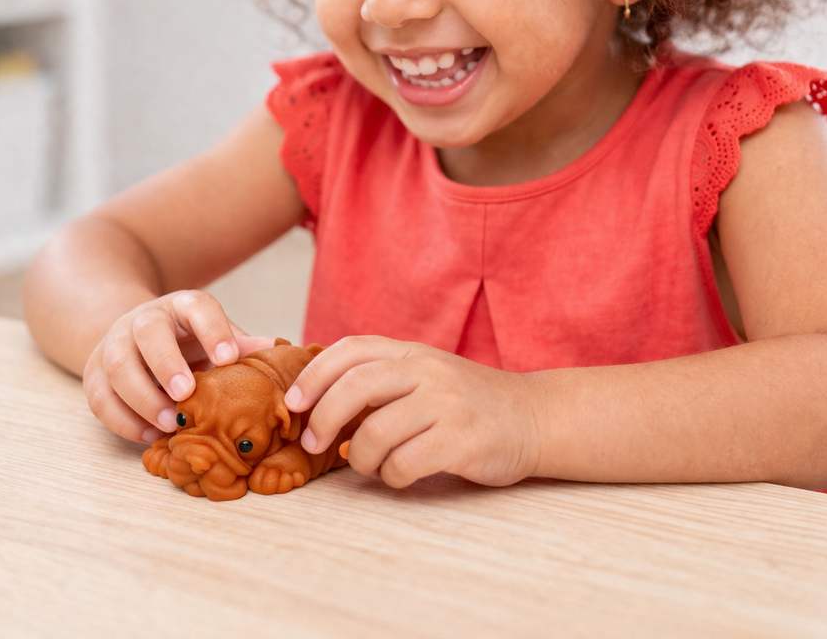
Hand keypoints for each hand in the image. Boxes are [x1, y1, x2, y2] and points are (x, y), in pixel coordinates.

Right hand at [82, 290, 274, 444]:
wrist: (135, 335)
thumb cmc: (189, 341)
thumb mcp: (215, 336)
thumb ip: (240, 345)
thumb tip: (277, 351)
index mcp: (182, 306)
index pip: (197, 307)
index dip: (213, 330)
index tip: (229, 358)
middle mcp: (145, 319)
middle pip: (149, 332)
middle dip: (166, 363)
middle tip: (187, 394)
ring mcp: (115, 344)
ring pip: (117, 366)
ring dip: (143, 398)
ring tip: (170, 423)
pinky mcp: (94, 373)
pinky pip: (100, 398)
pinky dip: (123, 421)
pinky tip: (148, 435)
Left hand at [282, 335, 542, 489]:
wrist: (533, 417)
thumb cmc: (467, 403)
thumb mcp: (425, 376)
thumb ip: (382, 380)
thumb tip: (318, 403)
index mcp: (412, 353)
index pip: (352, 350)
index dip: (314, 374)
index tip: (293, 403)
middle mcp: (427, 370)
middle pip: (355, 386)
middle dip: (324, 418)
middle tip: (311, 443)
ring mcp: (446, 404)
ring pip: (376, 433)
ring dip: (361, 459)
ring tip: (371, 465)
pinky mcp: (461, 439)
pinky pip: (404, 464)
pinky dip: (392, 477)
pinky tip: (401, 474)